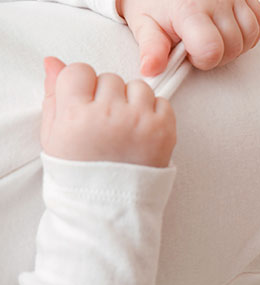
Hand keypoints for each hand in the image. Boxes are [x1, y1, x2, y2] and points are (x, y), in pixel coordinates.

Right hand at [41, 57, 175, 167]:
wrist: (110, 205)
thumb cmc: (80, 173)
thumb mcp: (55, 136)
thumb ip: (53, 96)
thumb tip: (54, 63)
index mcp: (76, 115)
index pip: (80, 71)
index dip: (82, 87)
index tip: (85, 103)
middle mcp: (108, 114)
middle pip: (110, 78)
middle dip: (108, 96)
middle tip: (106, 124)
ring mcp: (139, 121)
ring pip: (138, 86)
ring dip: (133, 101)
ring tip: (126, 128)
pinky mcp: (164, 129)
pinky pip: (162, 101)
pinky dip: (154, 113)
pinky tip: (142, 133)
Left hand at [117, 0, 259, 75]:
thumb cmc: (156, 1)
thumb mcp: (145, 23)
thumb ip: (151, 48)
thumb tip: (150, 69)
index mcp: (189, 10)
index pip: (211, 50)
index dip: (203, 60)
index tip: (190, 54)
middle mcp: (216, 0)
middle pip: (233, 46)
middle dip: (218, 55)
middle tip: (199, 46)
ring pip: (250, 35)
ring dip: (236, 45)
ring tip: (215, 38)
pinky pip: (259, 20)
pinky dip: (249, 32)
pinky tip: (230, 31)